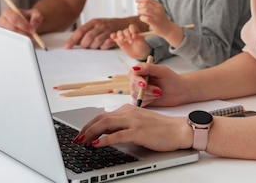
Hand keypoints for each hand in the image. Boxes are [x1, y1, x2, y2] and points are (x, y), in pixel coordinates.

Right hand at [0, 7, 42, 37]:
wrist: (26, 22)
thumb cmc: (29, 17)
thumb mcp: (35, 14)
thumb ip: (36, 17)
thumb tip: (33, 24)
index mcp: (8, 12)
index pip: (14, 19)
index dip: (24, 25)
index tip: (32, 30)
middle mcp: (2, 20)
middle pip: (12, 28)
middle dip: (23, 32)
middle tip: (32, 36)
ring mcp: (2, 29)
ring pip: (12, 35)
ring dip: (22, 37)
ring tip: (30, 36)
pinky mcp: (3, 36)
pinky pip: (11, 40)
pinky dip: (19, 41)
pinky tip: (25, 39)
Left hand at [65, 17, 130, 49]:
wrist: (125, 24)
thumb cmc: (108, 26)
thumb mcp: (96, 26)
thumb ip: (85, 32)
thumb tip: (73, 42)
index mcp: (93, 22)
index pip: (80, 31)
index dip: (72, 40)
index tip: (67, 47)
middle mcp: (100, 26)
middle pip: (88, 37)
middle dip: (84, 45)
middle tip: (86, 47)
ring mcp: (108, 31)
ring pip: (96, 42)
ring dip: (93, 47)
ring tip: (95, 46)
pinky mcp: (114, 37)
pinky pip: (105, 45)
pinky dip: (102, 47)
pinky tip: (103, 46)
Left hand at [75, 104, 191, 151]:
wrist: (178, 130)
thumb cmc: (161, 129)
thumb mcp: (139, 123)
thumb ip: (124, 125)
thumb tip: (107, 132)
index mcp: (128, 110)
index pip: (103, 116)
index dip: (89, 124)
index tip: (81, 133)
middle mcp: (129, 113)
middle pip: (101, 119)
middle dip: (86, 129)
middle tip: (77, 139)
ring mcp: (133, 121)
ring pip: (106, 125)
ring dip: (90, 134)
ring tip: (82, 142)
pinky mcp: (138, 132)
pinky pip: (117, 136)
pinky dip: (104, 140)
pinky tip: (96, 145)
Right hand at [110, 24, 150, 58]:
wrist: (139, 53)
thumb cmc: (141, 47)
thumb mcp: (142, 43)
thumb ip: (139, 39)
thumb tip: (134, 35)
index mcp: (135, 31)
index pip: (132, 27)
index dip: (132, 30)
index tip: (134, 35)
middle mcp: (129, 33)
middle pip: (125, 30)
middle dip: (127, 35)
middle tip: (131, 42)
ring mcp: (124, 37)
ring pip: (120, 33)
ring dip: (120, 35)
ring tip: (122, 39)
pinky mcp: (119, 41)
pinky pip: (115, 37)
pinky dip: (113, 36)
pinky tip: (112, 37)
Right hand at [128, 62, 187, 106]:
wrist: (180, 91)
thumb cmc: (172, 79)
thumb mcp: (162, 71)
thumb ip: (148, 68)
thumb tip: (134, 68)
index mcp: (141, 70)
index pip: (133, 74)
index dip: (137, 80)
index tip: (144, 85)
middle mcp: (138, 80)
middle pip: (133, 86)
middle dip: (147, 90)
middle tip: (159, 91)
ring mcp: (139, 91)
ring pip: (136, 95)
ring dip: (149, 96)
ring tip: (160, 93)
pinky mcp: (142, 100)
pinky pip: (138, 103)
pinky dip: (147, 102)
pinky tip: (155, 98)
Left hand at [135, 0, 170, 35]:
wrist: (168, 28)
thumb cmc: (161, 19)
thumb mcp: (158, 9)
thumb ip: (151, 2)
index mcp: (159, 5)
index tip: (136, 1)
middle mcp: (159, 9)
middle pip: (145, 4)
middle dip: (139, 6)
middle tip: (139, 10)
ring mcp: (157, 16)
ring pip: (145, 10)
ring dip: (140, 12)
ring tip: (140, 14)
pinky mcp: (155, 22)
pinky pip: (145, 18)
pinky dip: (142, 18)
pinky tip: (142, 19)